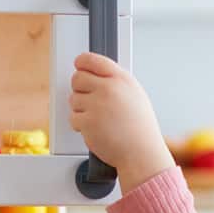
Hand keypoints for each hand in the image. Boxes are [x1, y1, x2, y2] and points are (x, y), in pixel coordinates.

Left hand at [69, 53, 174, 193]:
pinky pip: (73, 118)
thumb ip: (116, 82)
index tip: (79, 65)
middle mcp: (108, 88)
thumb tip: (96, 76)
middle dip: (79, 89)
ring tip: (98, 119)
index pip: (92, 60)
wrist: (140, 152)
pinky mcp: (87, 122)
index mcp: (121, 79)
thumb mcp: (135, 95)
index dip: (82, 62)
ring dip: (81, 109)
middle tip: (87, 100)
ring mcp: (96, 105)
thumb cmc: (140, 129)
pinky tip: (95, 129)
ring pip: (73, 99)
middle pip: (77, 78)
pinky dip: (80, 125)